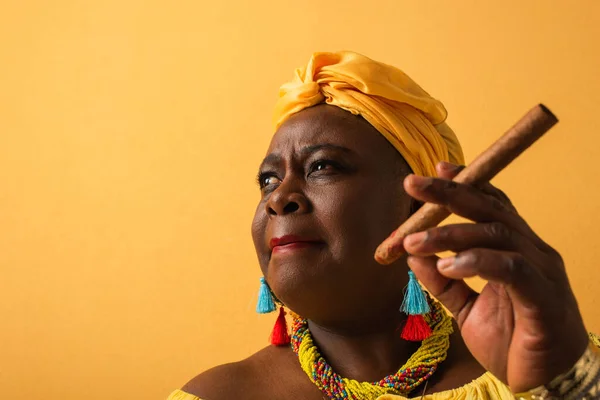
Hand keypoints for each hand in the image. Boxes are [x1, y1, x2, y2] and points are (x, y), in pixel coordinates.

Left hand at [402, 161, 588, 392]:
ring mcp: (542, 273)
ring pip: (496, 235)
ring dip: (450, 235)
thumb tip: (413, 254)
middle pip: (491, 210)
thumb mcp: (466, 307)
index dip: (465, 184)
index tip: (435, 169)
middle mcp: (532, 252)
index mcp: (516, 250)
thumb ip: (443, 281)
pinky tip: (450, 266)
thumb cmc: (511, 341)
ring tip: (414, 242)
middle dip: (450, 193)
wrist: (542, 385)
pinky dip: (478, 262)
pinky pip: (511, 269)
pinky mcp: (545, 298)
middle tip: (412, 184)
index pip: (492, 205)